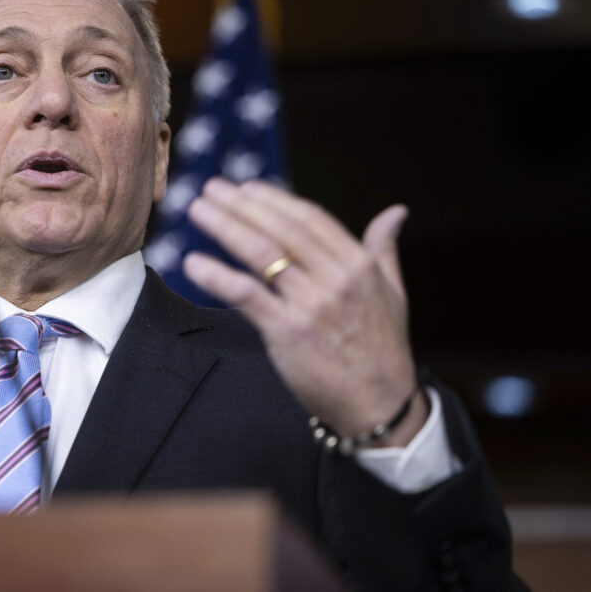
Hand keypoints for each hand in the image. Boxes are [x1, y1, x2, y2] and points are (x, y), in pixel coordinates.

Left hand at [184, 177, 426, 445]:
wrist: (380, 404)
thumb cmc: (383, 349)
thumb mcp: (393, 293)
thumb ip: (385, 249)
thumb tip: (397, 211)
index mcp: (358, 265)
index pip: (309, 219)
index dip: (276, 200)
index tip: (248, 187)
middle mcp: (334, 279)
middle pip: (280, 229)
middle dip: (241, 205)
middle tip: (211, 188)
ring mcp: (310, 304)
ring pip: (260, 254)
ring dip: (225, 226)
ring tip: (198, 210)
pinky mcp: (287, 331)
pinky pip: (246, 294)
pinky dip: (217, 275)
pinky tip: (194, 263)